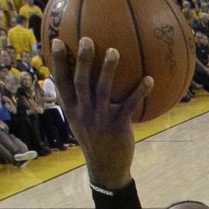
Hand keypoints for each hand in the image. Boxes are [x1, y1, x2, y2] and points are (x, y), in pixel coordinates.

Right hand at [50, 37, 152, 189]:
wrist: (106, 168)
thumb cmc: (94, 139)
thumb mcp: (80, 122)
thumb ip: (78, 101)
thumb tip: (77, 78)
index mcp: (72, 110)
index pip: (61, 83)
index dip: (59, 62)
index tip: (59, 41)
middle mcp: (83, 113)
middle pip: (81, 82)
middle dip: (83, 61)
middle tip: (87, 40)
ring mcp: (100, 119)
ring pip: (103, 90)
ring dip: (109, 70)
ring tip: (114, 51)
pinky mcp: (118, 126)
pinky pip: (130, 105)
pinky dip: (140, 91)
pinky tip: (150, 79)